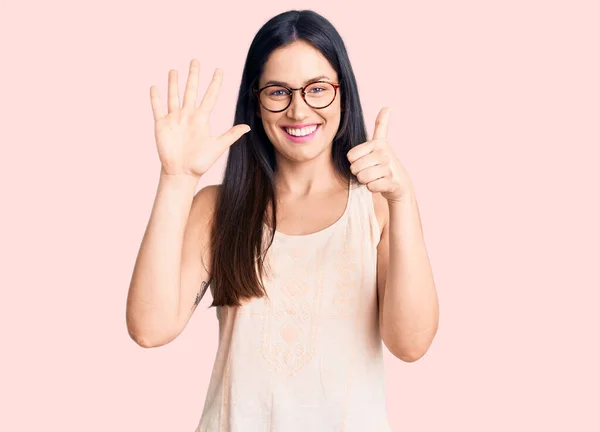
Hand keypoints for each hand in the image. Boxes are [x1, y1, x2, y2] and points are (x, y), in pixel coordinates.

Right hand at [150, 59, 250, 178]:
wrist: (182, 173)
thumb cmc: (200, 163)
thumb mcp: (218, 147)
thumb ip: (231, 135)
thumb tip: (248, 127)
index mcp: (202, 118)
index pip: (210, 96)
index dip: (215, 83)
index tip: (219, 70)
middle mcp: (188, 115)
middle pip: (191, 90)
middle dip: (193, 76)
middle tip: (195, 60)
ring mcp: (174, 119)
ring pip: (174, 96)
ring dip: (173, 83)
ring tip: (174, 70)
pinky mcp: (162, 125)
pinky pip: (158, 108)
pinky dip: (155, 98)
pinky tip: (154, 87)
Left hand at [346, 107, 413, 202]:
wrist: (400, 183)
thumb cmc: (385, 163)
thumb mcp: (382, 143)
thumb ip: (381, 125)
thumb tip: (387, 107)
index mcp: (378, 143)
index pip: (350, 156)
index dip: (355, 161)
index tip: (367, 160)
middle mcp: (384, 153)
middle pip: (355, 168)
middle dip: (360, 173)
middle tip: (371, 171)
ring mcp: (389, 168)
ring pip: (362, 178)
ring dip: (366, 181)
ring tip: (376, 177)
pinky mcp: (391, 182)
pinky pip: (370, 187)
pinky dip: (373, 188)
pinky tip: (381, 184)